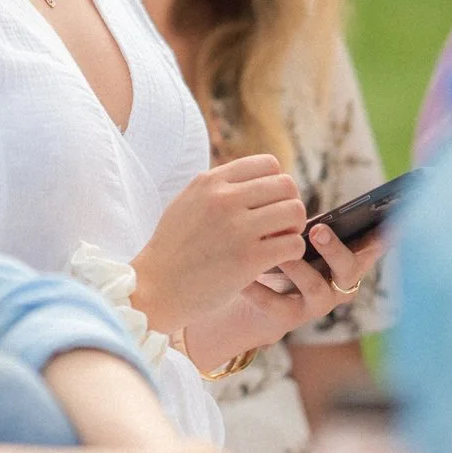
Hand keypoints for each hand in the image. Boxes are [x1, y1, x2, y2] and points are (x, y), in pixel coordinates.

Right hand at [129, 154, 305, 334]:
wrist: (156, 288)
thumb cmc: (174, 248)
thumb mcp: (188, 202)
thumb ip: (219, 187)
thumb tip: (257, 179)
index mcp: (210, 181)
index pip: (269, 164)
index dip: (276, 184)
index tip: (269, 205)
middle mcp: (224, 199)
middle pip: (286, 185)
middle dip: (289, 205)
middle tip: (280, 226)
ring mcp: (237, 228)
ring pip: (295, 212)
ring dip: (294, 228)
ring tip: (279, 242)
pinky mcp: (248, 259)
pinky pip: (294, 244)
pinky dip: (293, 253)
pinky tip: (277, 261)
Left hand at [190, 224, 376, 361]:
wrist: (245, 302)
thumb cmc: (275, 256)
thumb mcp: (290, 234)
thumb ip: (301, 219)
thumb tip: (291, 189)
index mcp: (344, 257)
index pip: (373, 245)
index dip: (384, 235)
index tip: (389, 220)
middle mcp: (337, 282)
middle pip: (349, 267)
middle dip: (336, 248)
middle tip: (318, 229)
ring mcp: (315, 303)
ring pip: (318, 290)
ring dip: (300, 269)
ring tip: (281, 255)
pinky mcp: (287, 320)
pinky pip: (278, 306)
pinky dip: (262, 291)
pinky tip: (246, 279)